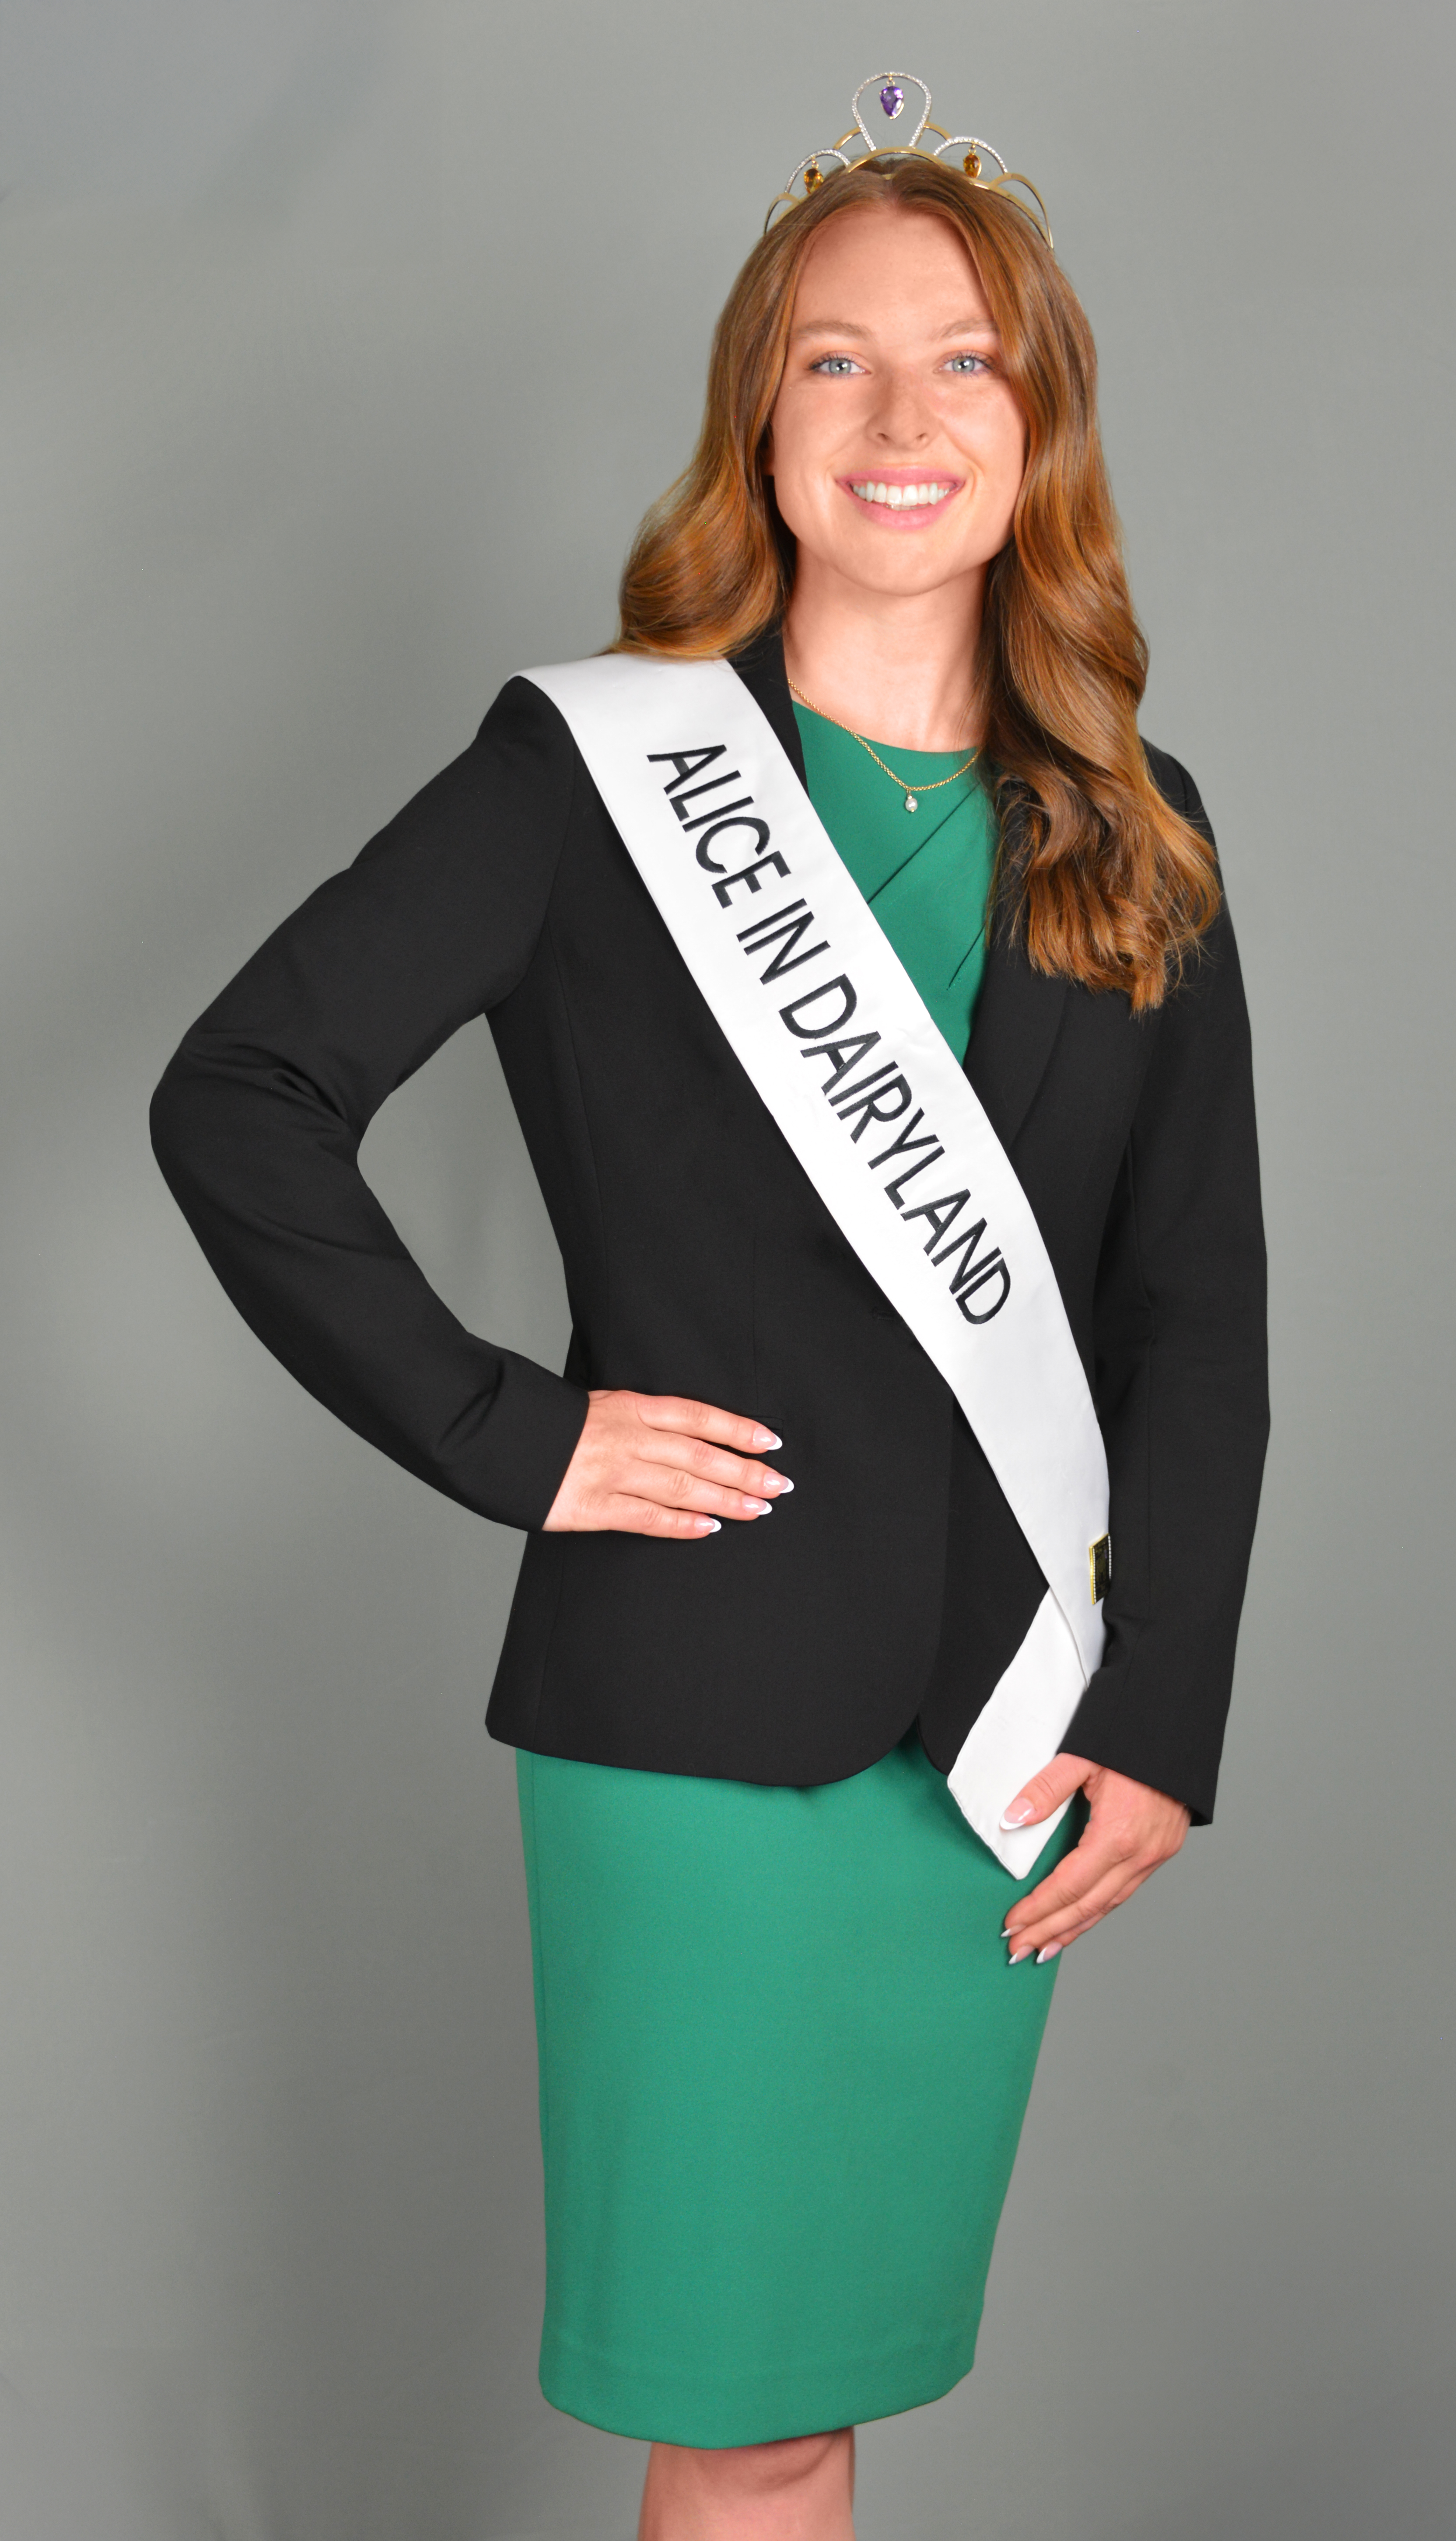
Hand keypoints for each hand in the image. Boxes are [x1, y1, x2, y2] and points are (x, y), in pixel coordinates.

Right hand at [543, 1390, 791, 1538]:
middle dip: (745, 1471)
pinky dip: (683, 1523)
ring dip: (727, 1499)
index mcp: (630, 1406)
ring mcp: (612, 1473)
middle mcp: (628, 1438)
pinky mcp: (592, 1507)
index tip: (770, 1441)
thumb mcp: (597, 1406)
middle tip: (779, 1485)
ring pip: (683, 1486)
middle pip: (701, 1455)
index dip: (738, 1429)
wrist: (489, 1433)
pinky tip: (711, 1527)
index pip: (698, 1416)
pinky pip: (648, 1518)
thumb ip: (636, 1419)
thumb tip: (679, 1436)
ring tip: (760, 1508)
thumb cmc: (544, 1421)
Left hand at [999, 1753, 1189, 1962]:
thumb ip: (1045, 1789)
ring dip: (1074, 1928)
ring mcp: (1155, 1855)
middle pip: (1087, 1906)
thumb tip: (1012, 1819)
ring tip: (1044, 1948)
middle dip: (1050, 1931)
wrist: (1177, 1726)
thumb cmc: (1130, 1738)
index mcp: (1118, 1834)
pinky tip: (1080, 1920)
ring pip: (1109, 1905)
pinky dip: (1099, 1910)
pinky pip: (1125, 1891)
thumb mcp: (1081, 1757)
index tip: (1012, 1925)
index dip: (1038, 1909)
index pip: (1069, 1885)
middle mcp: (1140, 1853)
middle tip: (1018, 1951)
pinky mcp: (1162, 1850)